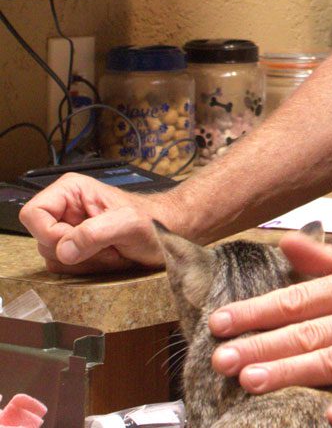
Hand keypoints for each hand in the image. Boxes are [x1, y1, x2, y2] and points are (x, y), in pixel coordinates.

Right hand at [19, 173, 179, 273]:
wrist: (170, 233)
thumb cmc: (155, 221)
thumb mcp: (129, 223)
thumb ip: (95, 233)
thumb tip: (63, 249)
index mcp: (72, 190)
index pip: (33, 214)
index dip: (50, 233)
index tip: (77, 240)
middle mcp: (67, 208)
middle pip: (42, 241)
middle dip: (75, 252)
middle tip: (106, 245)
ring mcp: (71, 230)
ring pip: (54, 259)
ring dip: (85, 262)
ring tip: (111, 250)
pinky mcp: (77, 248)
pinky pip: (66, 269)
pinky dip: (89, 269)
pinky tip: (110, 257)